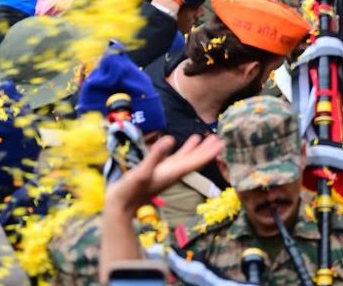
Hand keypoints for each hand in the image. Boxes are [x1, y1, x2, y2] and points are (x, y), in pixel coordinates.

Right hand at [103, 134, 224, 212]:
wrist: (119, 206)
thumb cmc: (130, 190)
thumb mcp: (142, 171)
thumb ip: (155, 155)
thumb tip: (170, 138)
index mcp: (173, 172)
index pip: (196, 161)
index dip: (210, 153)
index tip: (223, 144)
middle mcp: (172, 173)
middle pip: (194, 159)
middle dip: (207, 149)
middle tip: (220, 137)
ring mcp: (164, 172)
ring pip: (184, 158)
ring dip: (195, 148)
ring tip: (204, 137)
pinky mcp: (156, 172)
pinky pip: (172, 159)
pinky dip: (178, 151)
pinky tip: (178, 144)